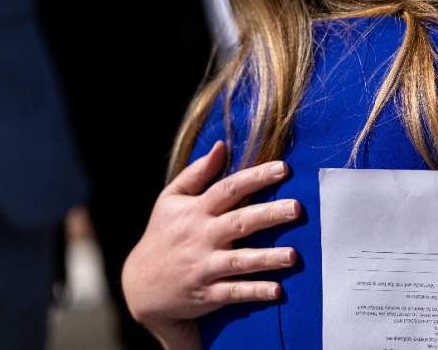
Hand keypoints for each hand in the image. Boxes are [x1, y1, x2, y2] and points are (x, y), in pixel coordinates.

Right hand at [122, 141, 300, 348]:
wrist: (140, 285)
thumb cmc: (163, 234)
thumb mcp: (170, 200)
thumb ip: (196, 173)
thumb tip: (222, 145)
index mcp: (196, 211)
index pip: (229, 189)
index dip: (255, 177)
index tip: (284, 168)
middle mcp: (201, 237)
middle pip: (239, 222)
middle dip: (269, 214)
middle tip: (297, 207)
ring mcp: (204, 267)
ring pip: (239, 261)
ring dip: (266, 258)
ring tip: (293, 255)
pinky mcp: (207, 294)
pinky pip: (233, 293)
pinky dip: (253, 292)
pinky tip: (277, 291)